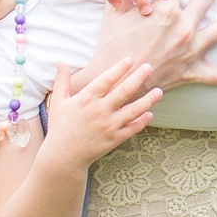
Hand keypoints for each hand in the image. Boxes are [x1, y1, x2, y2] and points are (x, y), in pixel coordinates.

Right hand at [41, 58, 162, 171]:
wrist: (63, 157)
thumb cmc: (60, 127)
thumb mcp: (58, 102)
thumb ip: (62, 81)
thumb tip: (60, 61)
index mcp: (86, 99)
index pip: (106, 79)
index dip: (119, 68)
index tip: (130, 60)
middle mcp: (100, 111)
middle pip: (124, 91)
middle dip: (138, 77)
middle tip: (149, 67)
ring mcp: (108, 126)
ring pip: (134, 110)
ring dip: (148, 100)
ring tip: (159, 91)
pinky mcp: (114, 139)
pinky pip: (132, 128)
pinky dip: (142, 121)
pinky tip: (150, 114)